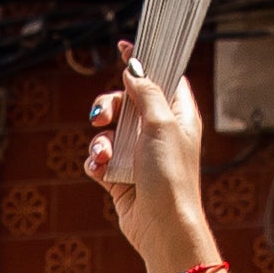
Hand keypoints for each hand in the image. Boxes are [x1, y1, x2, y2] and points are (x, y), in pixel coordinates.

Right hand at [83, 44, 217, 272]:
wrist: (162, 227)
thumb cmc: (170, 175)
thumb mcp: (161, 124)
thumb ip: (146, 92)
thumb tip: (134, 67)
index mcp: (177, 115)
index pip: (161, 77)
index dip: (143, 61)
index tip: (124, 45)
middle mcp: (158, 132)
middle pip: (126, 101)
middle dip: (109, 105)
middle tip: (101, 114)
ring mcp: (139, 154)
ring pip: (108, 130)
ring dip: (100, 139)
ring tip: (103, 153)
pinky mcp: (121, 176)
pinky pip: (99, 158)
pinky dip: (96, 162)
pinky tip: (100, 170)